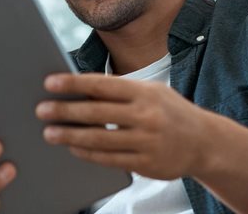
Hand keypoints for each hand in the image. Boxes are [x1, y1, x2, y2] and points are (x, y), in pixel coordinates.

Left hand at [36, 73, 212, 179]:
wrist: (206, 142)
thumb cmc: (169, 111)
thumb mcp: (150, 92)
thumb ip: (119, 91)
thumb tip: (79, 89)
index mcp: (144, 92)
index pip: (102, 85)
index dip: (74, 84)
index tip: (50, 83)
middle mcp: (147, 116)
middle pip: (96, 113)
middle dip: (65, 111)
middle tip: (41, 110)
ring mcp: (147, 142)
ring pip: (100, 139)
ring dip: (70, 136)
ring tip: (49, 133)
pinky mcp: (147, 164)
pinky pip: (110, 159)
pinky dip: (88, 153)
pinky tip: (73, 148)